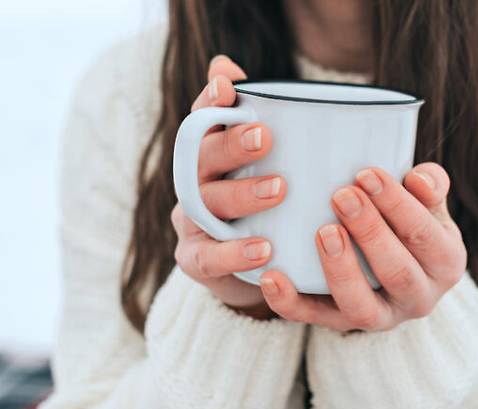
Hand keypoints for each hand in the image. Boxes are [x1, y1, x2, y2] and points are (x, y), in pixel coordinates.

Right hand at [171, 55, 283, 319]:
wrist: (263, 266)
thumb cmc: (269, 208)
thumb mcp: (273, 168)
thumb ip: (269, 124)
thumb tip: (231, 66)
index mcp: (212, 156)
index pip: (204, 121)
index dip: (210, 101)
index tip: (226, 85)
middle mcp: (195, 183)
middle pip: (202, 158)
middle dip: (231, 145)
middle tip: (263, 136)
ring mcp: (191, 222)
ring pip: (206, 204)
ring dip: (241, 194)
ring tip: (279, 189)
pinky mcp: (195, 260)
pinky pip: (209, 257)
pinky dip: (235, 252)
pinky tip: (266, 248)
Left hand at [258, 163, 466, 330]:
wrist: (395, 268)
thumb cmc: (409, 225)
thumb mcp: (428, 207)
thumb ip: (429, 188)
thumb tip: (420, 178)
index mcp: (446, 264)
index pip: (425, 236)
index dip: (398, 205)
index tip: (367, 174)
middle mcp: (419, 298)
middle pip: (397, 272)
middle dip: (369, 232)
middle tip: (342, 195)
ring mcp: (380, 317)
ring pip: (362, 307)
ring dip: (341, 269)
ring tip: (323, 231)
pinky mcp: (341, 324)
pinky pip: (314, 319)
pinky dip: (290, 302)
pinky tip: (271, 277)